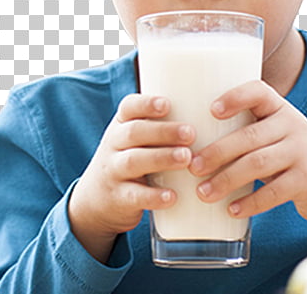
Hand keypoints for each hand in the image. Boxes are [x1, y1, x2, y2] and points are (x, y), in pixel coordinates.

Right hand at [67, 94, 194, 262]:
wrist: (95, 202)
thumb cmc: (129, 160)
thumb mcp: (134, 140)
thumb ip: (160, 126)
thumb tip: (210, 111)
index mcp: (121, 125)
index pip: (128, 107)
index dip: (146, 104)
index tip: (167, 104)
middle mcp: (113, 145)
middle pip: (134, 132)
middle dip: (163, 131)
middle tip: (190, 133)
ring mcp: (113, 172)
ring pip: (134, 161)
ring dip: (162, 158)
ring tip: (186, 158)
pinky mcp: (118, 198)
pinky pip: (134, 196)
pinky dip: (153, 196)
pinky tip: (172, 196)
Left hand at [188, 80, 306, 244]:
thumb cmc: (291, 156)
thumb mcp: (277, 134)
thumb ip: (248, 132)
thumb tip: (192, 143)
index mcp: (280, 108)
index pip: (258, 91)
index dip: (235, 97)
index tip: (211, 110)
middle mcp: (293, 124)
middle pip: (250, 135)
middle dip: (218, 151)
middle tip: (192, 166)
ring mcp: (302, 151)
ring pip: (258, 163)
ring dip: (227, 179)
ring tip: (203, 192)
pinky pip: (274, 192)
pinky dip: (250, 202)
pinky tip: (231, 210)